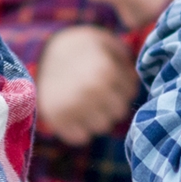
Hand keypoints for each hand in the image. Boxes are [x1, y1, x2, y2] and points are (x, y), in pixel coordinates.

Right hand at [36, 25, 137, 145]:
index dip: (122, 89)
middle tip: (100, 94)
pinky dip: (80, 129)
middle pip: (117, 114)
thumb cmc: (83, 47)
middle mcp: (90, 92)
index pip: (129, 96)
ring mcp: (72, 107)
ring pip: (101, 128)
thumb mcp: (107, 44)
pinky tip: (76, 113)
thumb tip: (138, 82)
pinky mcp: (57, 119)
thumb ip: (127, 63)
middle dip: (112, 104)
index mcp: (105, 72)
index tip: (112, 80)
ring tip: (88, 103)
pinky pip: (80, 138)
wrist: (42, 51)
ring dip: (98, 118)